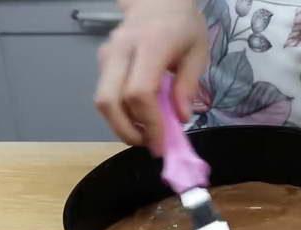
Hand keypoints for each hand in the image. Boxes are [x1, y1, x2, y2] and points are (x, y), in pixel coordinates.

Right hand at [95, 0, 207, 149]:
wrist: (157, 0)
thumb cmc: (182, 25)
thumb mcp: (197, 53)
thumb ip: (188, 86)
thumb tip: (181, 118)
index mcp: (151, 45)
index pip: (139, 92)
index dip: (149, 122)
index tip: (161, 142)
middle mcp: (122, 50)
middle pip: (109, 100)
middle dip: (126, 130)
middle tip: (149, 144)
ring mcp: (108, 55)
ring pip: (102, 100)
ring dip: (121, 125)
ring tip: (146, 133)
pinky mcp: (103, 61)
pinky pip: (105, 93)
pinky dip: (120, 113)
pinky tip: (139, 118)